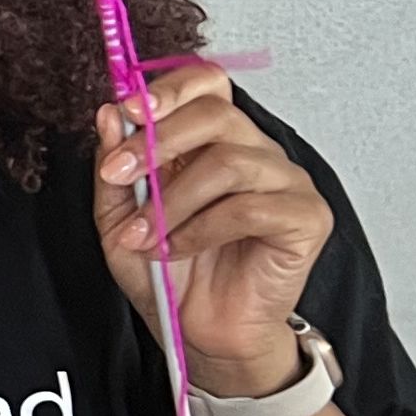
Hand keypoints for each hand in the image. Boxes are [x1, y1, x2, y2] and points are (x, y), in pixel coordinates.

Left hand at [93, 66, 329, 393]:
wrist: (200, 332)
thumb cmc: (170, 273)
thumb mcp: (119, 219)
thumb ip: (114, 168)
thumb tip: (108, 115)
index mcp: (212, 142)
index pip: (207, 83)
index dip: (169, 89)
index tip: (127, 112)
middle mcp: (254, 152)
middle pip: (216, 112)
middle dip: (156, 141)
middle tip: (118, 173)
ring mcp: (285, 182)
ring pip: (229, 161)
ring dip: (173, 200)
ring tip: (146, 235)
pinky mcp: (306, 217)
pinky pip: (250, 206)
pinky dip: (201, 228)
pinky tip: (178, 249)